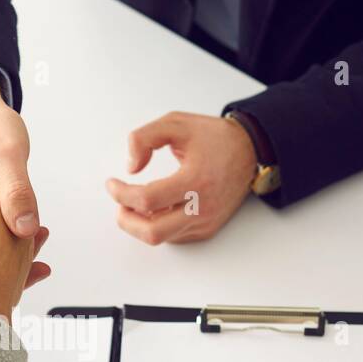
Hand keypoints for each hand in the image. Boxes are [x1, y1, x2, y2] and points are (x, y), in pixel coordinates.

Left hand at [105, 111, 255, 244]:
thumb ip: (144, 139)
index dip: (121, 193)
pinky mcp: (207, 229)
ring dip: (140, 223)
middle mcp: (202, 207)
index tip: (112, 184)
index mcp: (196, 180)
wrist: (250, 152)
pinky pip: (173, 237)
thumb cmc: (213, 138)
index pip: (147, 199)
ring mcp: (205, 222)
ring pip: (161, 238)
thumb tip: (131, 168)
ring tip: (136, 202)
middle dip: (126, 220)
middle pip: (152, 232)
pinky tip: (156, 208)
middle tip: (119, 203)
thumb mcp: (175, 123)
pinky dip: (157, 225)